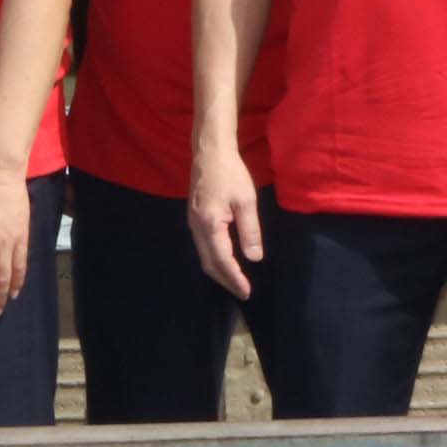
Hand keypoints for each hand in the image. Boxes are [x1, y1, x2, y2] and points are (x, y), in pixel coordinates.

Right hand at [189, 146, 263, 300]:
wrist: (209, 154)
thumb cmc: (230, 174)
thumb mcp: (246, 201)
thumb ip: (250, 231)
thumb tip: (254, 258)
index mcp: (210, 224)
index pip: (222, 259)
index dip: (234, 277)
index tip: (246, 292)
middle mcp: (196, 227)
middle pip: (208, 262)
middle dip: (225, 280)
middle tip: (241, 292)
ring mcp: (192, 223)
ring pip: (203, 255)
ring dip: (218, 271)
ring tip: (235, 280)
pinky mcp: (194, 218)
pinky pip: (202, 246)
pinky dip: (214, 259)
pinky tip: (224, 260)